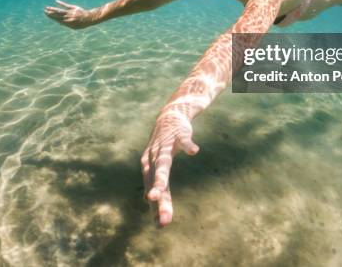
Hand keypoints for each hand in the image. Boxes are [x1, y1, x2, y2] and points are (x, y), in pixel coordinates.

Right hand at [44, 0, 97, 28]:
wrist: (90, 18)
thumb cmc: (82, 23)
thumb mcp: (75, 27)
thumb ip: (67, 24)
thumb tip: (59, 23)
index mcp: (68, 23)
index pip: (58, 20)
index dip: (52, 17)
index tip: (47, 15)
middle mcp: (69, 17)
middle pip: (58, 15)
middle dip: (51, 13)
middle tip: (45, 11)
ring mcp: (71, 12)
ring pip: (60, 11)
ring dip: (53, 9)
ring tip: (47, 8)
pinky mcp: (73, 8)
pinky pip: (66, 5)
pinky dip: (61, 3)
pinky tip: (56, 1)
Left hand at [141, 110, 198, 226]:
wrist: (169, 115)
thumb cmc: (164, 143)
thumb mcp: (157, 163)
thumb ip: (154, 181)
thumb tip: (146, 202)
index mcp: (149, 166)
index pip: (153, 189)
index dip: (156, 206)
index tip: (160, 226)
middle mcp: (154, 156)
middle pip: (156, 180)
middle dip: (158, 200)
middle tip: (162, 219)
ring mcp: (165, 144)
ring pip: (163, 162)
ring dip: (159, 179)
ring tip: (156, 196)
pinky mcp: (178, 133)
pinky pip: (184, 140)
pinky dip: (188, 145)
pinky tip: (194, 152)